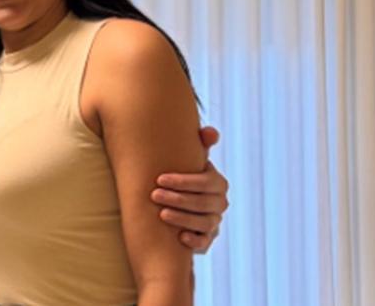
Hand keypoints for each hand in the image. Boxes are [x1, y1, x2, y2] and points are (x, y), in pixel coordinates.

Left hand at [151, 126, 228, 252]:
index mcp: (217, 182)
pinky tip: (180, 237)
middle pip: (203, 202)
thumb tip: (210, 132)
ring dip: (183, 219)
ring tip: (161, 214)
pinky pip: (206, 242)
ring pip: (204, 222)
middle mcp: (219, 202)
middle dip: (178, 199)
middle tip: (154, 195)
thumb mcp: (189, 159)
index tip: (159, 179)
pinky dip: (195, 241)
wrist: (178, 200)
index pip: (206, 181)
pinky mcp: (207, 238)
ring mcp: (214, 221)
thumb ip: (199, 143)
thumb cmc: (181, 175)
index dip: (184, 181)